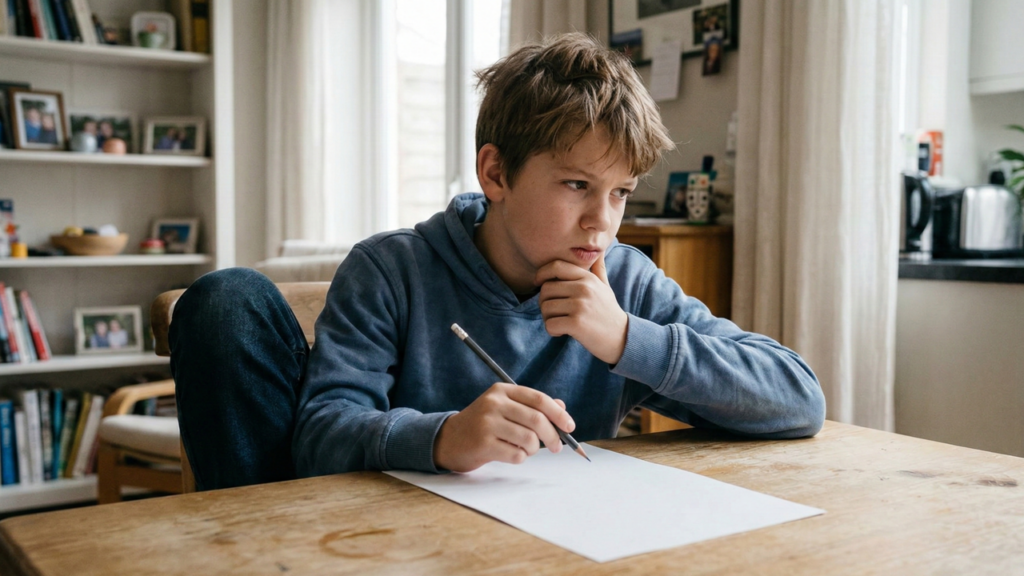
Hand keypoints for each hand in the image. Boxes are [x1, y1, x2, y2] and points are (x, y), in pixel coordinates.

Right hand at [433, 383, 574, 472]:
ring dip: (534, 449)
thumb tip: (562, 407)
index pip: (538, 399)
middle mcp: (494, 403)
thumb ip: (532, 406)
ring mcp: (487, 423)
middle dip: (553, 436)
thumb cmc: (484, 424)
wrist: (450, 440)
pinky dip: (521, 458)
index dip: (558, 414)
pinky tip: (510, 454)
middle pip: (537, 420)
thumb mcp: (505, 408)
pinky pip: (517, 454)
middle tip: (557, 447)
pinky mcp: (483, 444)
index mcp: (502, 391)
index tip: (570, 427)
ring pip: (529, 439)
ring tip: (526, 450)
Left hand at [535, 254, 627, 364]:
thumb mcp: (605, 287)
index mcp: (587, 278)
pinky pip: (550, 324)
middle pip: (546, 289)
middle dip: (544, 302)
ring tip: (561, 322)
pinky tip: (563, 332)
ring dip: (548, 318)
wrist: (622, 338)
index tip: (539, 284)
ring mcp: (580, 305)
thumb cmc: (608, 312)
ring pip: (545, 307)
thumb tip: (599, 248)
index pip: (556, 266)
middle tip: (554, 312)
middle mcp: (584, 288)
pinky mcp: (577, 323)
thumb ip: (598, 268)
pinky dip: (552, 331)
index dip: (541, 274)